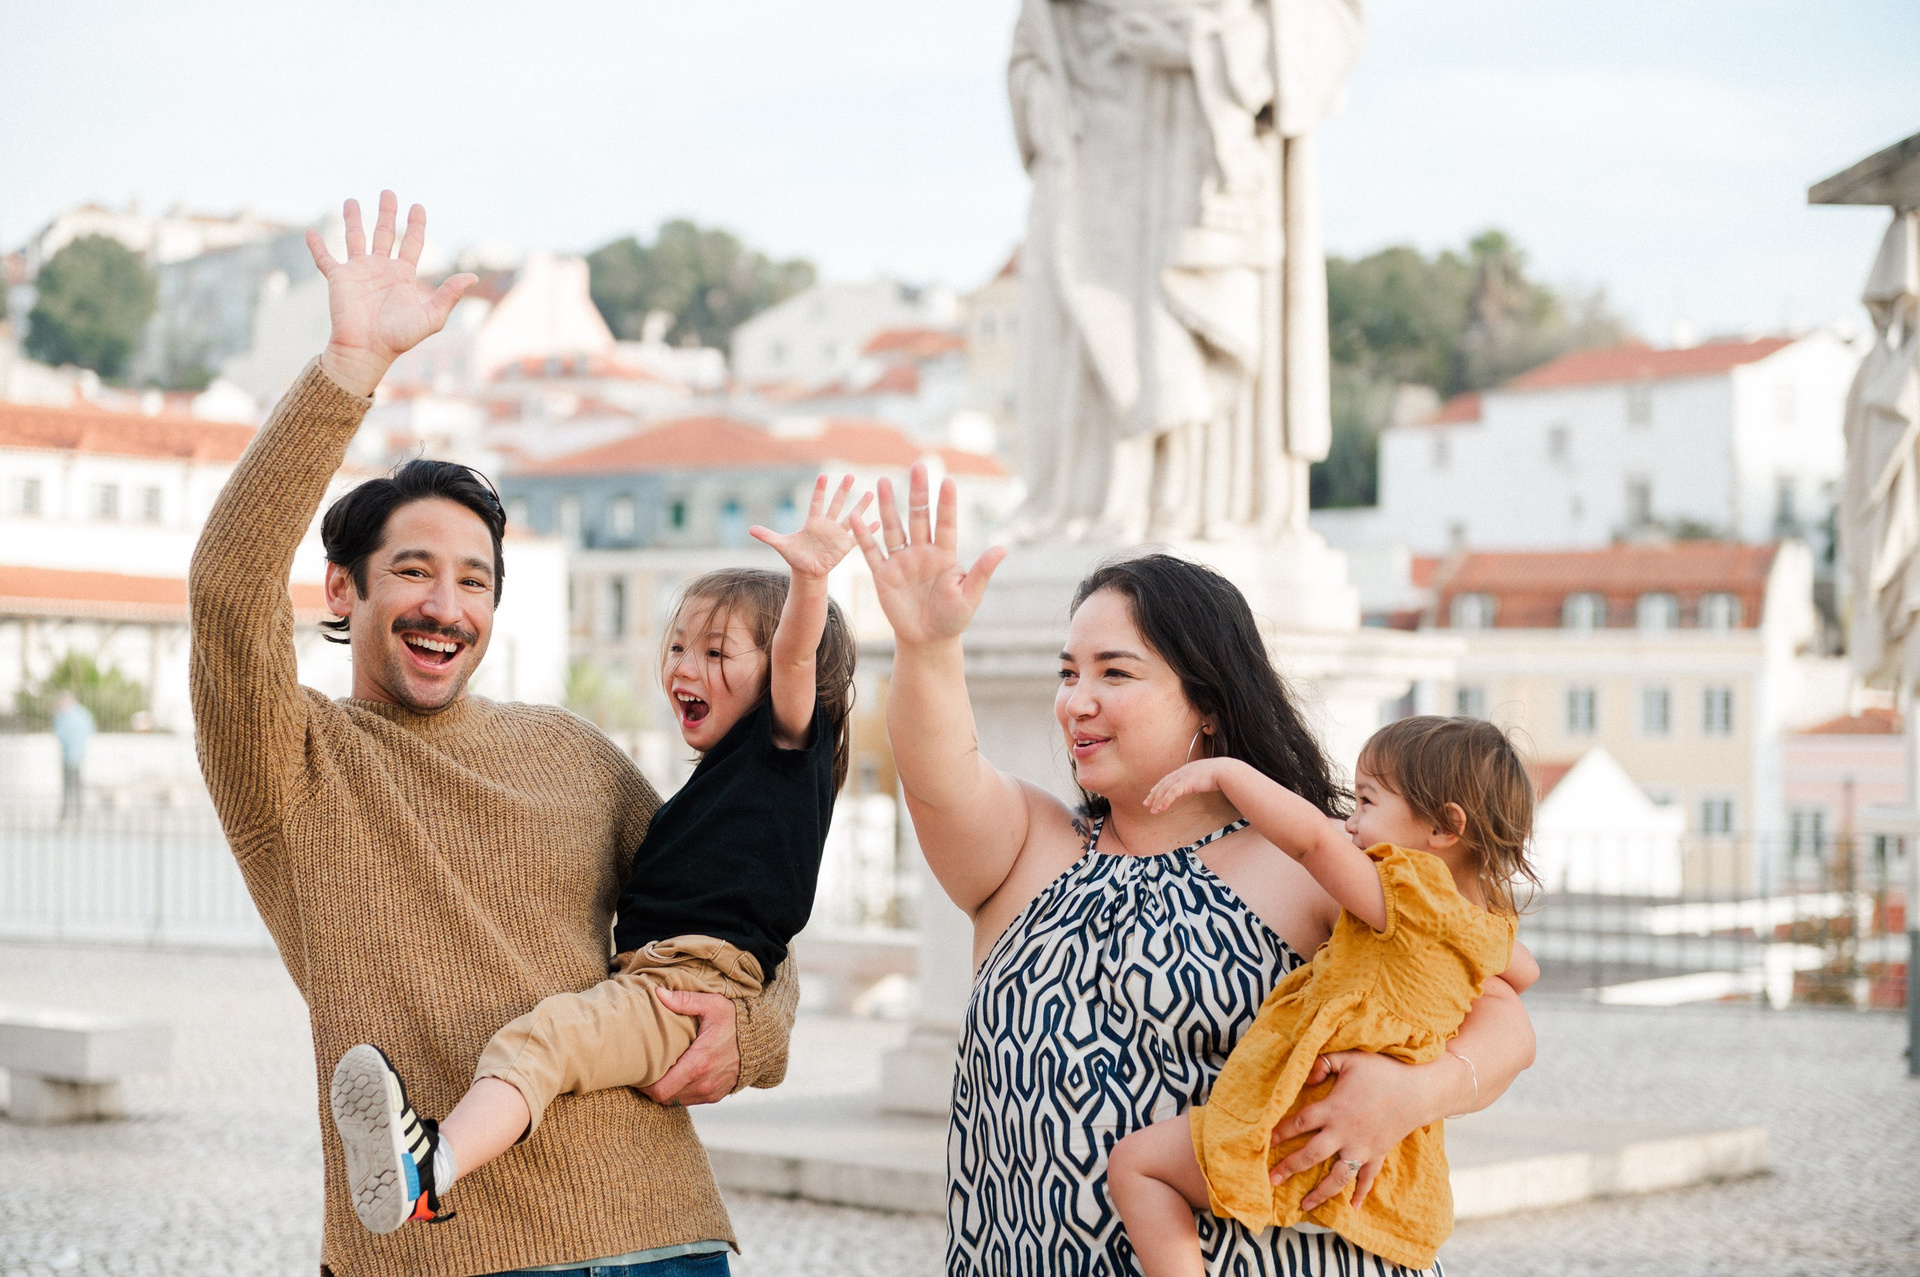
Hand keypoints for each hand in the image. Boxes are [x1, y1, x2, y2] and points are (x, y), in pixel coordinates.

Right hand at [307, 191, 476, 397]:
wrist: (367, 350)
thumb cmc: (399, 338)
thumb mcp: (431, 316)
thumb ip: (449, 295)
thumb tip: (473, 276)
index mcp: (403, 275)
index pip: (412, 243)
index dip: (416, 225)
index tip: (418, 207)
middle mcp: (381, 269)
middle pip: (385, 233)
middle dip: (387, 213)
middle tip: (388, 192)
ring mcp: (358, 272)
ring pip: (356, 238)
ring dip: (353, 219)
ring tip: (352, 200)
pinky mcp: (338, 278)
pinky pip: (325, 258)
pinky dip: (317, 245)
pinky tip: (310, 231)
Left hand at [639, 989, 739, 1105]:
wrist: (763, 1040)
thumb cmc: (736, 1021)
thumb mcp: (712, 1005)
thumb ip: (685, 1000)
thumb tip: (658, 994)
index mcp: (698, 1063)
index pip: (660, 1089)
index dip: (644, 1085)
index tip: (638, 1071)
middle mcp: (704, 1083)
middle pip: (664, 1098)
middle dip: (651, 1087)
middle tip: (645, 1070)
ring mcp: (711, 1092)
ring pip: (676, 1101)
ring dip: (666, 1090)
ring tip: (660, 1071)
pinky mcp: (716, 1095)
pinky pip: (690, 1100)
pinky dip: (680, 1092)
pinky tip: (678, 1075)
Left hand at [749, 474, 871, 577]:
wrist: (808, 572)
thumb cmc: (795, 557)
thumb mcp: (782, 545)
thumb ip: (768, 535)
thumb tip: (750, 529)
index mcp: (813, 522)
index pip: (817, 503)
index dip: (820, 490)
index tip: (823, 476)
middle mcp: (827, 525)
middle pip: (836, 504)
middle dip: (843, 490)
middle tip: (850, 475)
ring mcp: (837, 535)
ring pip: (851, 517)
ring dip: (860, 505)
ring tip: (871, 493)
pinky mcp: (845, 546)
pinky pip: (858, 536)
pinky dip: (867, 529)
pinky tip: (878, 521)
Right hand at [851, 462, 1006, 646]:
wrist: (928, 640)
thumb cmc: (953, 618)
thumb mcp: (970, 596)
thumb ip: (982, 571)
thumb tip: (1003, 547)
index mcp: (945, 555)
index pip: (946, 524)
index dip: (947, 504)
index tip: (948, 481)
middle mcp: (922, 552)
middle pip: (919, 517)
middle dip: (918, 493)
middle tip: (918, 466)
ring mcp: (902, 561)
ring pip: (894, 528)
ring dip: (889, 506)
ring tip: (884, 481)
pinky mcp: (883, 575)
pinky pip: (872, 552)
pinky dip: (864, 536)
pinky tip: (856, 517)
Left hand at [1143, 758, 1237, 813]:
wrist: (1224, 770)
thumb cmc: (1219, 774)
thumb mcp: (1205, 776)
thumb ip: (1199, 779)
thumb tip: (1200, 784)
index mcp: (1185, 770)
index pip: (1168, 779)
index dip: (1159, 786)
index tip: (1152, 793)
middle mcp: (1181, 772)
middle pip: (1163, 784)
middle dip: (1154, 794)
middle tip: (1146, 803)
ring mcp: (1183, 776)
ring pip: (1165, 790)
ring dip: (1158, 801)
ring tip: (1153, 810)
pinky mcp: (1186, 783)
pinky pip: (1172, 793)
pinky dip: (1165, 801)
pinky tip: (1162, 808)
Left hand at [1270, 1051, 1437, 1209]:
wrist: (1419, 1091)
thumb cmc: (1383, 1071)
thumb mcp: (1350, 1059)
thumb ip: (1323, 1064)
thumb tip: (1306, 1076)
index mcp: (1333, 1110)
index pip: (1298, 1124)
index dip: (1278, 1133)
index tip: (1262, 1142)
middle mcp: (1344, 1133)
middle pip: (1310, 1155)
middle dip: (1289, 1168)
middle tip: (1270, 1180)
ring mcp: (1361, 1148)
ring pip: (1337, 1176)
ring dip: (1320, 1192)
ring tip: (1304, 1204)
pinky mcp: (1377, 1154)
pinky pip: (1367, 1178)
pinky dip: (1361, 1193)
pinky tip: (1353, 1208)